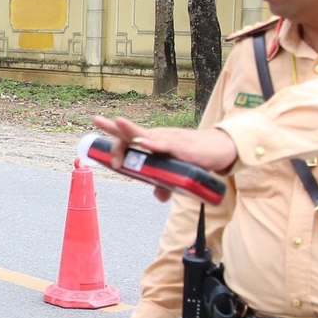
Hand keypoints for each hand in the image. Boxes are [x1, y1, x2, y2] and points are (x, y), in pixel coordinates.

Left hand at [91, 115, 238, 201]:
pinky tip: (144, 143)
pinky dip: (154, 144)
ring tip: (117, 122)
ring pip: (146, 135)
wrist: (220, 149)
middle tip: (97, 120)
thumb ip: (165, 183)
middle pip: (132, 133)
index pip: (129, 140)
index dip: (116, 145)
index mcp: (153, 144)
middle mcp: (158, 139)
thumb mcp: (177, 173)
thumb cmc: (196, 157)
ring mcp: (169, 141)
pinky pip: (165, 145)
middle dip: (113, 127)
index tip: (104, 153)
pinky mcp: (181, 147)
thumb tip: (159, 196)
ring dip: (130, 130)